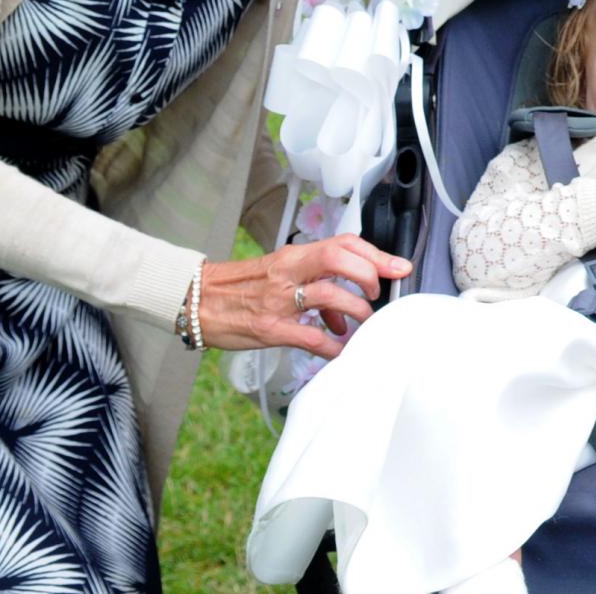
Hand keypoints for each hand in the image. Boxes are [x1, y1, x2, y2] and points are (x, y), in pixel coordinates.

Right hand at [195, 234, 411, 358]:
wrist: (196, 302)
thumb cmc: (242, 288)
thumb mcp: (280, 271)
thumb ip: (313, 278)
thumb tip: (347, 304)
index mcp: (294, 256)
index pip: (343, 243)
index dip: (376, 253)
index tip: (400, 266)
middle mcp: (289, 272)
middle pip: (340, 259)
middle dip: (369, 275)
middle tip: (376, 293)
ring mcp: (279, 301)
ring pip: (330, 295)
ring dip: (356, 311)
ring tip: (362, 324)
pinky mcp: (270, 329)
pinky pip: (311, 337)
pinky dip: (333, 346)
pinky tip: (341, 352)